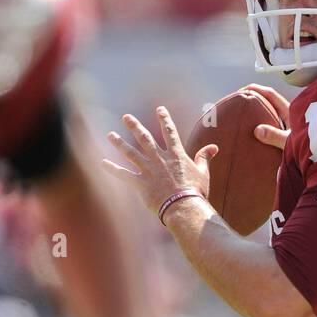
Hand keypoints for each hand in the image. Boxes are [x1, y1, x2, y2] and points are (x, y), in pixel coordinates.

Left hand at [102, 106, 216, 215]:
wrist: (185, 207)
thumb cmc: (196, 192)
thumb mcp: (203, 173)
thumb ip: (204, 158)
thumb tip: (213, 147)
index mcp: (176, 155)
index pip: (170, 132)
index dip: (164, 119)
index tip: (159, 109)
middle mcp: (160, 159)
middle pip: (145, 138)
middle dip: (134, 126)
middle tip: (126, 117)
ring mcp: (149, 171)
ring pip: (131, 153)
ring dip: (120, 143)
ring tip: (110, 135)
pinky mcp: (141, 184)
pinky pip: (124, 175)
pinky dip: (113, 169)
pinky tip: (103, 163)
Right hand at [245, 82, 290, 151]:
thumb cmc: (311, 150)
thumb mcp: (290, 142)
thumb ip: (274, 136)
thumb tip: (257, 130)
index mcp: (291, 112)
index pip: (271, 94)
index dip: (256, 89)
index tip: (243, 90)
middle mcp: (290, 116)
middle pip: (270, 102)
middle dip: (255, 99)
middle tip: (240, 102)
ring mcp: (289, 126)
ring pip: (271, 114)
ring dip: (259, 113)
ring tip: (244, 117)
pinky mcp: (288, 136)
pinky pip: (272, 127)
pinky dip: (262, 127)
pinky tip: (254, 134)